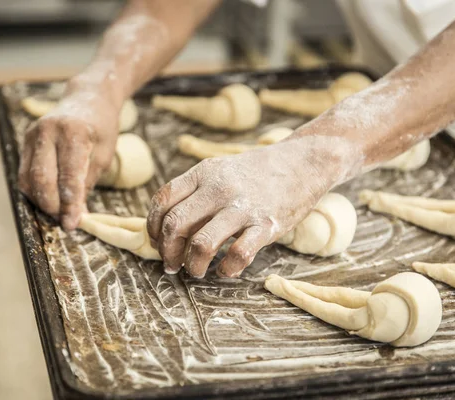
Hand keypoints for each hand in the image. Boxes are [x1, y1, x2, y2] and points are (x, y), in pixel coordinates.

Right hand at [18, 81, 120, 229]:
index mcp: (73, 132)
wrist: (87, 99)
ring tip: (59, 211)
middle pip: (42, 179)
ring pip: (28, 179)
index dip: (69, 204)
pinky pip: (24, 173)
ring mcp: (33, 134)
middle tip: (65, 221)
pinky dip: (34, 191)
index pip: (68, 176)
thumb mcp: (103, 155)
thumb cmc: (101, 128)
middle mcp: (48, 131)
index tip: (72, 224)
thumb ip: (86, 183)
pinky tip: (48, 198)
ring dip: (41, 201)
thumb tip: (75, 214)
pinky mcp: (26, 140)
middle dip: (52, 206)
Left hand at [147, 136, 357, 277]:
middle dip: (167, 251)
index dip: (152, 226)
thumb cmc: (254, 172)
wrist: (302, 162)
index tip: (157, 242)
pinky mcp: (266, 225)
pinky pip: (238, 255)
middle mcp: (218, 188)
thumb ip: (194, 191)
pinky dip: (226, 270)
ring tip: (195, 271)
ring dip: (192, 265)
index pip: (162, 200)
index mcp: (203, 173)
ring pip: (201, 244)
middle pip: (175, 225)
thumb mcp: (219, 170)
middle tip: (171, 264)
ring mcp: (242, 207)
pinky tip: (224, 270)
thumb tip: (166, 226)